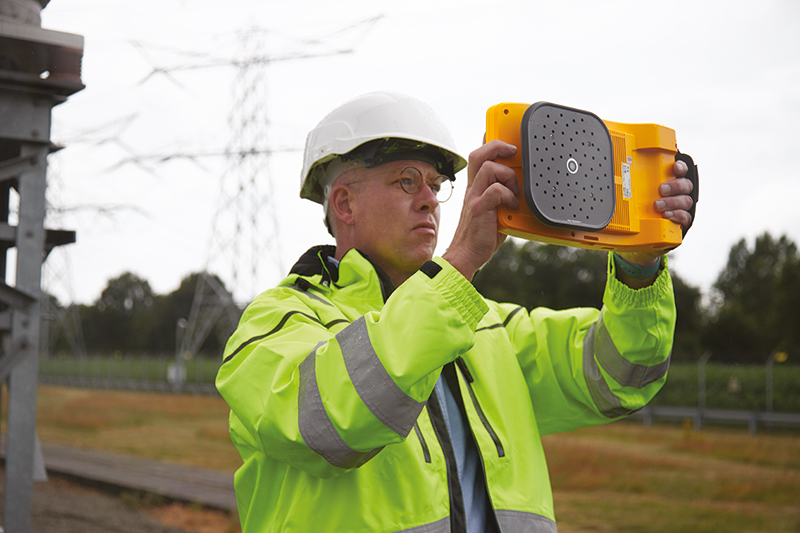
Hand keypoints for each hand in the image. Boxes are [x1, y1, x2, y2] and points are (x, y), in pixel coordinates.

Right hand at [443, 140, 519, 279]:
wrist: (467, 255)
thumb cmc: (482, 234)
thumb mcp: (494, 210)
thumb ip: (503, 196)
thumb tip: (523, 187)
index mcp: (477, 187)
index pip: (480, 156)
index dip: (491, 143)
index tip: (506, 140)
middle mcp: (473, 188)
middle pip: (479, 154)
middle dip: (498, 146)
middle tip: (513, 152)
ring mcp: (474, 197)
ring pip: (489, 168)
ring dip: (507, 176)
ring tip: (514, 191)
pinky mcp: (479, 208)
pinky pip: (495, 190)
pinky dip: (508, 195)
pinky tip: (512, 205)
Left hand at [617, 160, 693, 266]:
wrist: (644, 235)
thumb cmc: (642, 209)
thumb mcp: (637, 195)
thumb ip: (633, 185)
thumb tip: (612, 179)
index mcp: (669, 182)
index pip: (680, 171)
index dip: (680, 167)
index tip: (675, 167)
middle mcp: (678, 193)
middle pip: (685, 185)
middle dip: (674, 186)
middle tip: (661, 189)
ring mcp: (681, 207)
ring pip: (685, 200)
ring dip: (673, 202)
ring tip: (658, 206)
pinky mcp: (681, 221)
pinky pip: (685, 217)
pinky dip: (677, 215)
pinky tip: (667, 216)